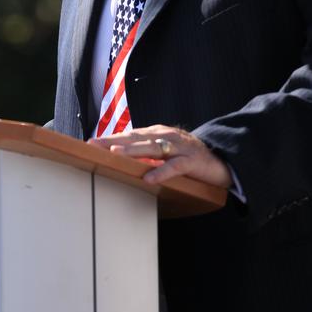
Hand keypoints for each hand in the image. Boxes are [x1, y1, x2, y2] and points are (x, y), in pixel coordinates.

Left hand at [91, 125, 232, 189]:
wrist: (221, 160)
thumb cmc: (188, 157)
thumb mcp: (164, 154)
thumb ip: (145, 155)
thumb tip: (119, 160)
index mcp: (157, 134)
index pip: (129, 135)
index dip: (110, 138)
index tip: (90, 143)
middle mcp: (166, 136)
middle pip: (136, 138)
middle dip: (114, 141)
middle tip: (94, 146)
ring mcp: (179, 147)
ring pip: (153, 148)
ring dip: (133, 151)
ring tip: (115, 154)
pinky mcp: (192, 160)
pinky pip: (175, 166)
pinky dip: (161, 171)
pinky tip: (148, 178)